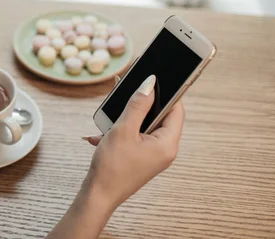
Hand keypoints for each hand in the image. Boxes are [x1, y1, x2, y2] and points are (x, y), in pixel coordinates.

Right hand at [81, 74, 184, 209]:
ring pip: (143, 125)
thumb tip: (149, 83)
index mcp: (167, 143)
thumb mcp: (123, 130)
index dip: (166, 92)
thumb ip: (137, 105)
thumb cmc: (112, 167)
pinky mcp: (140, 157)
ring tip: (109, 119)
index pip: (176, 109)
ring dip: (125, 119)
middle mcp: (164, 149)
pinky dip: (119, 132)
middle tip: (126, 92)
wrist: (98, 195)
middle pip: (158, 116)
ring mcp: (152, 154)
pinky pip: (133, 136)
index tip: (153, 78)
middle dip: (140, 105)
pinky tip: (102, 135)